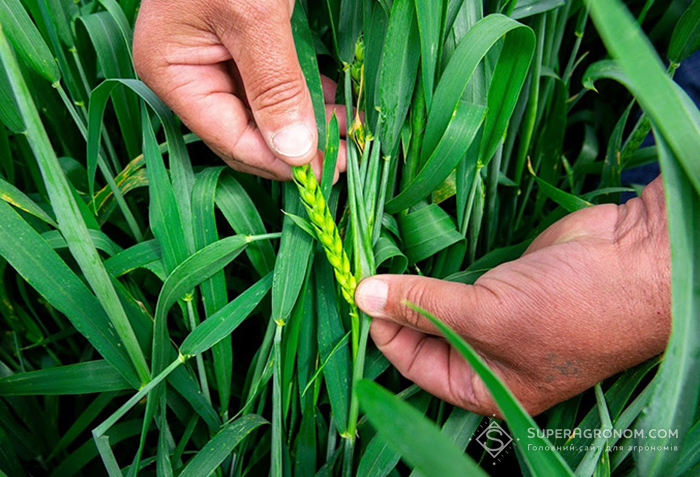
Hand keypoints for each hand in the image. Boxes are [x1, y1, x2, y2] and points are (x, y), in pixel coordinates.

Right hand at [133, 0, 347, 179]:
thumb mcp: (255, 15)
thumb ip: (274, 85)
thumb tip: (296, 153)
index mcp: (172, 72)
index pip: (229, 138)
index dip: (279, 161)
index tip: (332, 171)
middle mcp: (188, 74)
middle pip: (245, 131)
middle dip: (297, 146)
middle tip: (349, 158)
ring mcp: (214, 59)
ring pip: (263, 112)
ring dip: (306, 125)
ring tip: (349, 133)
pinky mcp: (242, 45)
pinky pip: (272, 86)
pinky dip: (303, 97)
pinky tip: (332, 105)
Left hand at [355, 178, 670, 415]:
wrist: (638, 260)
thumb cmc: (572, 308)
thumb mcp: (488, 315)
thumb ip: (424, 307)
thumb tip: (365, 297)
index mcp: (484, 387)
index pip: (414, 365)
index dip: (384, 332)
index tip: (359, 293)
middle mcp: (485, 356)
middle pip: (422, 333)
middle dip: (394, 305)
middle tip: (361, 268)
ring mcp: (494, 315)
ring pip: (436, 302)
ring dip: (411, 281)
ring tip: (377, 253)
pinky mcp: (501, 279)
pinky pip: (455, 275)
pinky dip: (433, 262)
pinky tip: (409, 245)